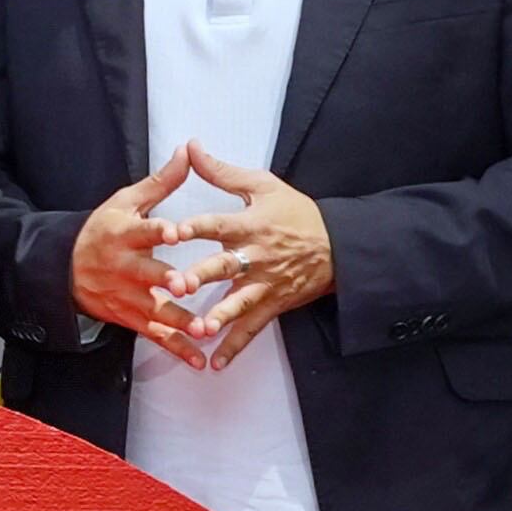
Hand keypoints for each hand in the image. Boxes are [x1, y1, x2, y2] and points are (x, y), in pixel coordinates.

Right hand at [73, 146, 204, 363]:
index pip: (142, 231)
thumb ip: (161, 183)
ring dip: (178, 322)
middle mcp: (124, 267)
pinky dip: (176, 348)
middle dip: (166, 282)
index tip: (174, 232)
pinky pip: (154, 335)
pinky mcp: (129, 317)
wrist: (64, 269)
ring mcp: (126, 296)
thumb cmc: (102, 230)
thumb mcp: (125, 202)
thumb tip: (188, 151)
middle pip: (147, 275)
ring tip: (202, 330)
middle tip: (185, 286)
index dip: (157, 231)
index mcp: (124, 234)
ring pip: (153, 310)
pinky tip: (198, 359)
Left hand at [158, 143, 333, 365]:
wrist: (339, 245)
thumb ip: (222, 172)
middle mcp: (256, 257)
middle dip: (200, 277)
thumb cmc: (296, 213)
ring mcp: (265, 284)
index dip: (196, 227)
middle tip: (175, 285)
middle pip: (225, 267)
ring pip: (239, 303)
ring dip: (219, 317)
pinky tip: (216, 363)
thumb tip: (191, 147)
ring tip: (199, 329)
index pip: (218, 225)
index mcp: (250, 225)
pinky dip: (235, 347)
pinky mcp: (273, 305)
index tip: (172, 232)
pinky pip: (252, 329)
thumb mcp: (263, 186)